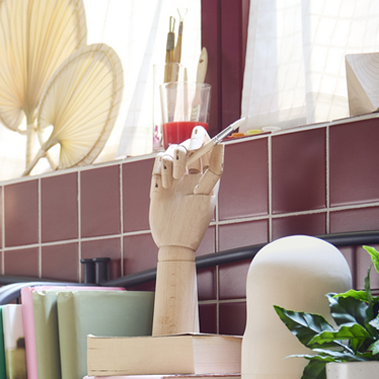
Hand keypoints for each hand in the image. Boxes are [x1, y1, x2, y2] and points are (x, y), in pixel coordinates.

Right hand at [149, 129, 223, 250]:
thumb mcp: (207, 196)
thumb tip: (220, 145)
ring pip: (171, 153)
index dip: (203, 139)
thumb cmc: (193, 225)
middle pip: (188, 149)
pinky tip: (164, 183)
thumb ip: (213, 171)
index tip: (200, 133)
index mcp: (204, 179)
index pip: (206, 152)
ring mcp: (173, 180)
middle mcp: (189, 177)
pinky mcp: (158, 185)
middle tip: (186, 154)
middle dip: (187, 146)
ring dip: (172, 158)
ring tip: (173, 178)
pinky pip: (158, 164)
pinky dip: (160, 167)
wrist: (173, 244)